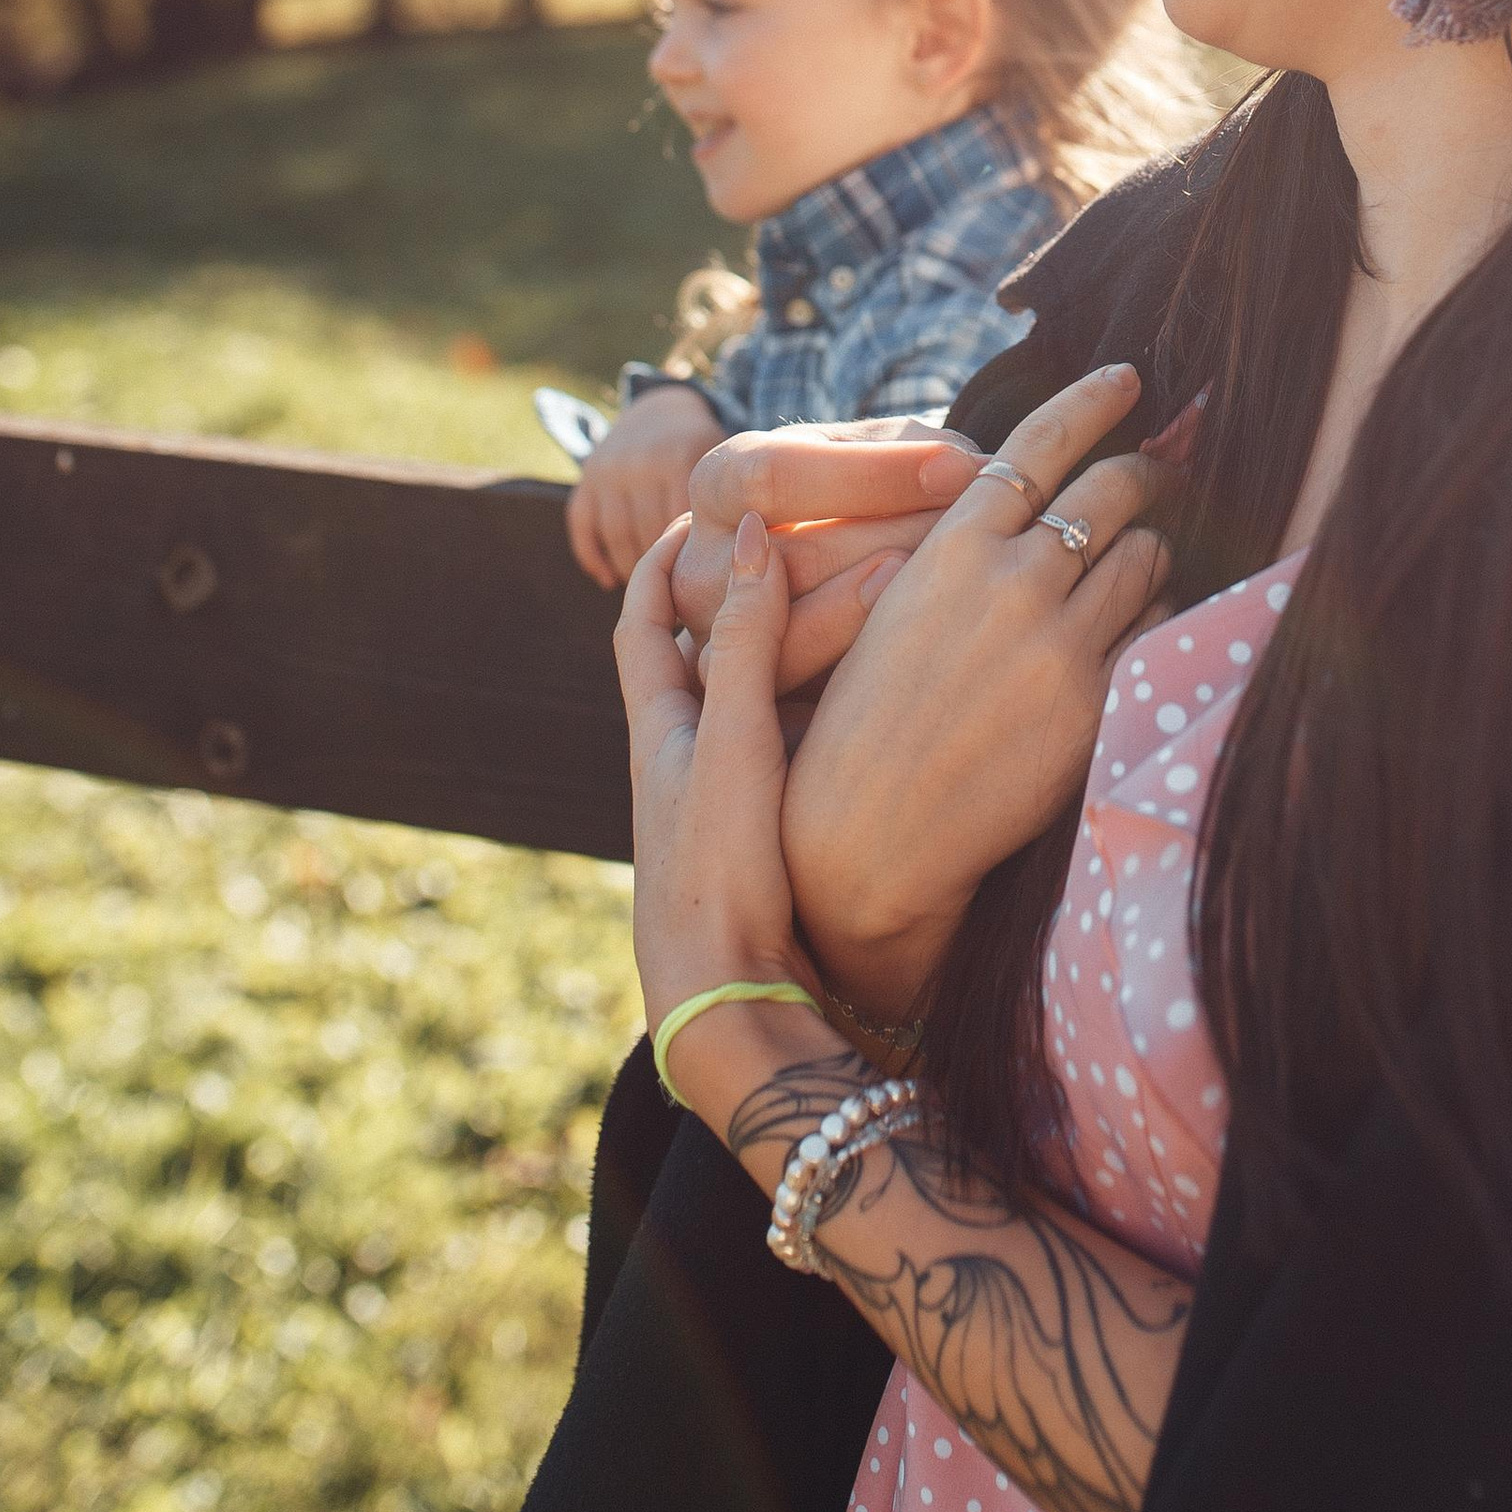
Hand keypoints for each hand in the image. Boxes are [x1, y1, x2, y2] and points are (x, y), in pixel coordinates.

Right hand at [565, 385, 722, 590]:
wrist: (663, 406)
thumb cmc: (707, 449)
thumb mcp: (728, 462)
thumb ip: (740, 501)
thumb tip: (750, 560)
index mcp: (680, 458)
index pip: (684, 527)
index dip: (696, 561)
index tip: (711, 586)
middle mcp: (639, 462)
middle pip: (649, 535)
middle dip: (666, 572)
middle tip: (685, 602)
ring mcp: (609, 470)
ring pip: (617, 537)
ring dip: (631, 570)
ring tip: (653, 597)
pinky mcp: (586, 478)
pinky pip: (584, 527)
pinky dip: (594, 559)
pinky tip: (610, 581)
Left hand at [615, 512, 809, 1032]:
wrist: (731, 1001)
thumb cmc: (718, 873)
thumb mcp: (735, 741)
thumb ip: (747, 640)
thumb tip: (745, 532)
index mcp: (659, 728)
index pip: (640, 620)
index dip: (661, 560)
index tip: (700, 509)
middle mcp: (685, 759)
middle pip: (701, 652)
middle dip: (739, 594)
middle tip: (795, 541)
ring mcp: (724, 800)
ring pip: (753, 699)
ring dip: (792, 647)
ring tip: (849, 599)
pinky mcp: (767, 835)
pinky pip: (792, 744)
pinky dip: (823, 705)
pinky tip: (871, 696)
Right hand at [674, 420, 986, 691]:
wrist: (841, 589)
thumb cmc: (874, 503)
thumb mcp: (877, 460)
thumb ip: (910, 454)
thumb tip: (966, 474)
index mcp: (719, 482)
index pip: (776, 476)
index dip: (872, 475)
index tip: (959, 470)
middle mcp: (702, 568)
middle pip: (793, 559)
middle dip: (899, 542)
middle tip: (983, 537)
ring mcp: (715, 648)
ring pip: (798, 640)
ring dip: (894, 612)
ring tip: (966, 587)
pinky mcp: (753, 715)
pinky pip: (812, 703)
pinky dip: (883, 674)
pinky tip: (942, 649)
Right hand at [784, 361, 1167, 1024]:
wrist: (867, 834)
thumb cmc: (863, 718)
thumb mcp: (889, 604)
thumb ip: (957, 546)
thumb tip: (1013, 489)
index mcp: (952, 545)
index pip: (1040, 443)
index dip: (1092, 400)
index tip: (1127, 376)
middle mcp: (1013, 580)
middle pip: (1113, 489)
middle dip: (1145, 471)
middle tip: (1161, 467)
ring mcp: (1060, 641)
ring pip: (1147, 555)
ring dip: (1152, 546)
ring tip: (1145, 553)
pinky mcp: (1095, 702)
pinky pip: (1158, 627)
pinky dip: (1159, 613)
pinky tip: (1146, 620)